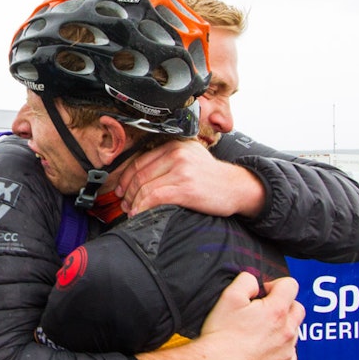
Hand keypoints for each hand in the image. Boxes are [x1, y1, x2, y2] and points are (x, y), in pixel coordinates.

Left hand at [115, 140, 265, 218]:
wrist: (237, 187)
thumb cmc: (210, 178)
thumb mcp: (189, 159)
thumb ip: (166, 162)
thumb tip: (137, 177)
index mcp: (175, 145)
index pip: (140, 161)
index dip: (125, 178)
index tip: (121, 190)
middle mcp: (177, 154)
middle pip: (140, 175)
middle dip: (127, 193)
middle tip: (124, 205)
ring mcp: (182, 170)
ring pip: (145, 187)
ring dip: (134, 203)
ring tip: (131, 212)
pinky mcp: (186, 187)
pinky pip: (155, 197)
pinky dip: (143, 207)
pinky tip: (140, 214)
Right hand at [198, 272, 302, 359]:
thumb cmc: (222, 338)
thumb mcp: (228, 297)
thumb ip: (245, 281)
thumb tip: (253, 282)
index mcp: (276, 310)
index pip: (290, 285)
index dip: (275, 284)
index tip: (263, 293)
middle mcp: (287, 330)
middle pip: (298, 308)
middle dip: (283, 305)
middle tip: (263, 310)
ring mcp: (287, 350)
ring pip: (294, 331)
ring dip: (281, 327)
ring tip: (258, 332)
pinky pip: (289, 354)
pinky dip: (279, 349)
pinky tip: (261, 349)